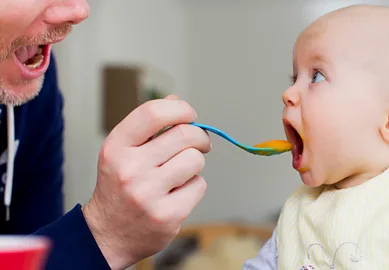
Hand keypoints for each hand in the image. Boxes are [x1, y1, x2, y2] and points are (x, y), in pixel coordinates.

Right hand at [82, 95, 210, 268]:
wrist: (107, 236)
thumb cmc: (119, 186)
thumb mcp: (122, 152)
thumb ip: (148, 126)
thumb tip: (176, 101)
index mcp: (116, 147)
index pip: (153, 113)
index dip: (180, 108)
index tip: (189, 115)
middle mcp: (129, 169)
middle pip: (184, 135)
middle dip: (198, 136)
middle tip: (199, 143)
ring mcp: (148, 194)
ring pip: (195, 160)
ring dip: (194, 163)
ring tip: (180, 172)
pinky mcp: (167, 216)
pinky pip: (199, 186)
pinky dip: (193, 186)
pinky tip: (177, 193)